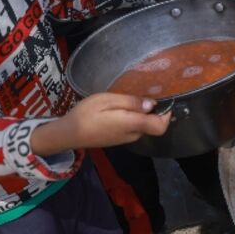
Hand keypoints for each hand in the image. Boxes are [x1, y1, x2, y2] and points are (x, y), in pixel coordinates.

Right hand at [32, 94, 171, 155]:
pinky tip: (119, 109)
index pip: (160, 126)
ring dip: (140, 114)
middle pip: (152, 125)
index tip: (164, 99)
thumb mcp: (107, 100)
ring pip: (142, 126)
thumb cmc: (86, 114)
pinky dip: (132, 119)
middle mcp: (132, 135)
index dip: (166, 114)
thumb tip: (152, 104)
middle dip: (152, 111)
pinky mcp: (118, 140)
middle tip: (141, 93)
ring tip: (127, 99)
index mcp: (131, 124)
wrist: (68, 134)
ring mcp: (125, 139)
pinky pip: (133, 128)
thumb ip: (131, 102)